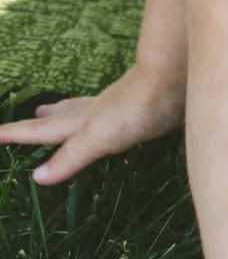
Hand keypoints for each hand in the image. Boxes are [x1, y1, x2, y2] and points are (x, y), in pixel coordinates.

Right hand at [0, 64, 184, 183]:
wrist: (177, 80)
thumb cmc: (136, 109)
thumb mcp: (97, 137)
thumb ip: (70, 157)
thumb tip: (37, 177)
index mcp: (82, 122)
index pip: (43, 131)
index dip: (18, 134)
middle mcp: (98, 111)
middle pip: (65, 114)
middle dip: (46, 117)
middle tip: (33, 112)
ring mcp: (122, 107)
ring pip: (89, 108)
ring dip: (72, 110)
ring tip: (62, 108)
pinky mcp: (146, 107)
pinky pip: (117, 111)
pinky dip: (107, 112)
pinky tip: (119, 114)